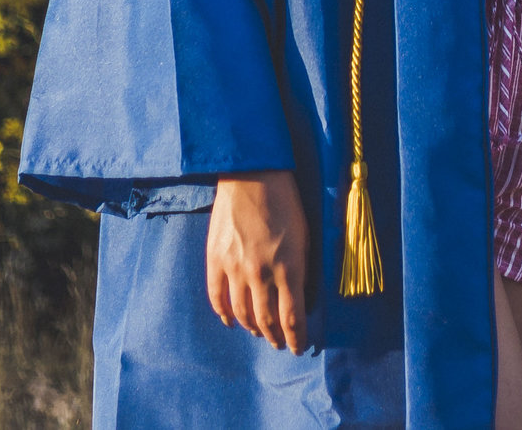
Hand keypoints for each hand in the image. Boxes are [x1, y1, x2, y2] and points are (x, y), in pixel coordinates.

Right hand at [206, 170, 309, 352]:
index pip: (292, 318)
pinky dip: (223, 314)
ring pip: (241, 313)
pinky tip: (231, 321)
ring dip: (252, 328)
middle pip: (266, 321)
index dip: (296, 338)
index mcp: (288, 267)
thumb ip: (303, 270)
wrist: (252, 175)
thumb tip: (302, 298)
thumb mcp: (306, 237)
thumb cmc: (286, 203)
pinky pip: (217, 296)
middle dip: (275, 337)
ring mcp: (235, 268)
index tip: (299, 347)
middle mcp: (261, 273)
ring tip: (259, 333)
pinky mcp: (216, 259)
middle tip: (279, 344)